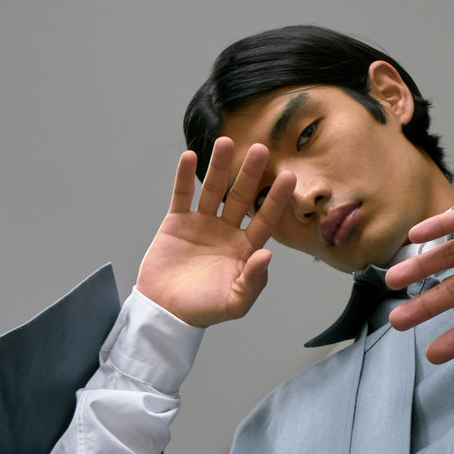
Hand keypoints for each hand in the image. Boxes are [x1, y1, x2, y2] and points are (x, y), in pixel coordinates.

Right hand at [135, 137, 295, 327]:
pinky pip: (183, 195)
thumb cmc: (203, 310)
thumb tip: (267, 255)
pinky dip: (185, 176)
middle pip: (241, 197)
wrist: (165, 312)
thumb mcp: (235, 302)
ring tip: (226, 142)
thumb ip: (253, 281)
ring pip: (214, 190)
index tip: (288, 176)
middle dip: (251, 174)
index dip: (275, 199)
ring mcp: (202, 224)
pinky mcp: (177, 222)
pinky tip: (190, 157)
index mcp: (245, 248)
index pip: (265, 219)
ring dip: (220, 166)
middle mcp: (227, 231)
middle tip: (262, 149)